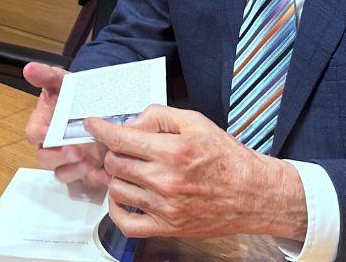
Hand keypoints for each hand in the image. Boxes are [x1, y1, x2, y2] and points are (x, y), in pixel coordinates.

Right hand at [22, 62, 109, 186]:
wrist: (100, 103)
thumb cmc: (75, 94)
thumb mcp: (63, 81)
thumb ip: (47, 75)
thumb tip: (29, 68)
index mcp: (43, 124)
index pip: (33, 134)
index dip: (38, 135)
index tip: (47, 133)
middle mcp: (53, 145)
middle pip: (46, 158)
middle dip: (59, 157)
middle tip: (76, 151)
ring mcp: (70, 159)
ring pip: (63, 173)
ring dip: (75, 171)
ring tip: (91, 162)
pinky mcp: (87, 169)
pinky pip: (87, 181)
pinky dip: (97, 179)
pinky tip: (107, 173)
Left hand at [85, 105, 305, 239]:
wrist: (253, 194)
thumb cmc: (227, 158)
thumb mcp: (198, 123)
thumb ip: (160, 116)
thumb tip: (131, 123)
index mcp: (172, 151)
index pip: (120, 139)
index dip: (100, 129)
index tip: (92, 124)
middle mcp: (165, 180)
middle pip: (115, 163)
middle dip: (113, 151)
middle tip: (123, 147)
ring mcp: (165, 207)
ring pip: (116, 189)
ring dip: (117, 176)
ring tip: (130, 170)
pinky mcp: (167, 228)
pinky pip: (126, 223)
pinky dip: (116, 210)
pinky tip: (123, 198)